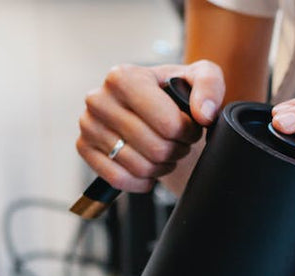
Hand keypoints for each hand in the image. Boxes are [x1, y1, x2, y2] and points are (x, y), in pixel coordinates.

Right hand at [75, 60, 224, 191]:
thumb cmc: (176, 95)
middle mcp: (99, 98)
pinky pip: (119, 180)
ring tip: (164, 151)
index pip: (168, 123)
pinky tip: (149, 167)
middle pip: (156, 148)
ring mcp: (88, 125)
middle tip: (178, 141)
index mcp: (123, 77)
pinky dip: (141, 180)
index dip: (187, 132)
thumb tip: (203, 113)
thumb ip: (209, 85)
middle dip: (176, 150)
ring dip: (161, 166)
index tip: (189, 126)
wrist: (155, 112)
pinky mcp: (84, 148)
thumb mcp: (201, 78)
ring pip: (140, 167)